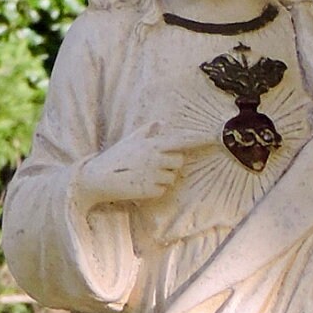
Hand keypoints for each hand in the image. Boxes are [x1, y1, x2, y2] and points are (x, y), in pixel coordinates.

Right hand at [78, 128, 202, 206]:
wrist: (99, 178)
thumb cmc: (115, 158)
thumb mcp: (130, 140)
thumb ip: (147, 131)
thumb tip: (160, 122)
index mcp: (153, 144)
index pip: (181, 141)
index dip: (198, 140)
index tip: (213, 138)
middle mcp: (156, 159)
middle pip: (179, 162)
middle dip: (172, 164)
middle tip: (155, 165)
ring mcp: (155, 175)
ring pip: (172, 177)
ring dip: (163, 178)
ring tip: (144, 175)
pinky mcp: (152, 190)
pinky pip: (163, 190)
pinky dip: (156, 189)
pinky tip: (141, 185)